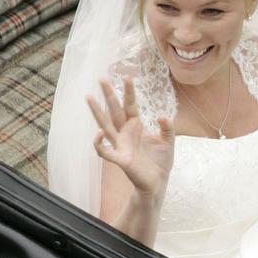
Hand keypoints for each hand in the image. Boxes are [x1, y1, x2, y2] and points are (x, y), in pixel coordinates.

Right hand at [88, 77, 174, 197]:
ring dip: (96, 112)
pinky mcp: (120, 159)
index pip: (130, 105)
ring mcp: (120, 145)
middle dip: (108, 95)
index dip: (129, 92)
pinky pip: (104, 151)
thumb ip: (167, 128)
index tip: (127, 76)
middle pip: (114, 111)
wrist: (158, 182)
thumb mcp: (168, 141)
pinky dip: (99, 143)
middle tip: (101, 78)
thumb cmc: (160, 161)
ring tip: (89, 97)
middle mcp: (125, 133)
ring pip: (104, 125)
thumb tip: (163, 116)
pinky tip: (99, 133)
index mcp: (136, 126)